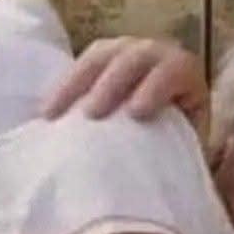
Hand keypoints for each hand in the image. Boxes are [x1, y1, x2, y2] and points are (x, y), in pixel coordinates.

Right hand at [42, 37, 209, 140]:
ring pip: (102, 55)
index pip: (176, 69)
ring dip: (78, 82)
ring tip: (56, 113)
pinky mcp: (101, 58)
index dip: (156, 86)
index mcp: (185, 72)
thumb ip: (177, 152)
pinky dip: (64, 87)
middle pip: (136, 57)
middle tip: (92, 114)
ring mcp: (126, 51)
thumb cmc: (177, 143)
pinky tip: (48, 113)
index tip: (136, 113)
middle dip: (112, 84)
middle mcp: (157, 55)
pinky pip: (81, 64)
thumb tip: (162, 182)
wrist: (162, 134)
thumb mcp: (184, 146)